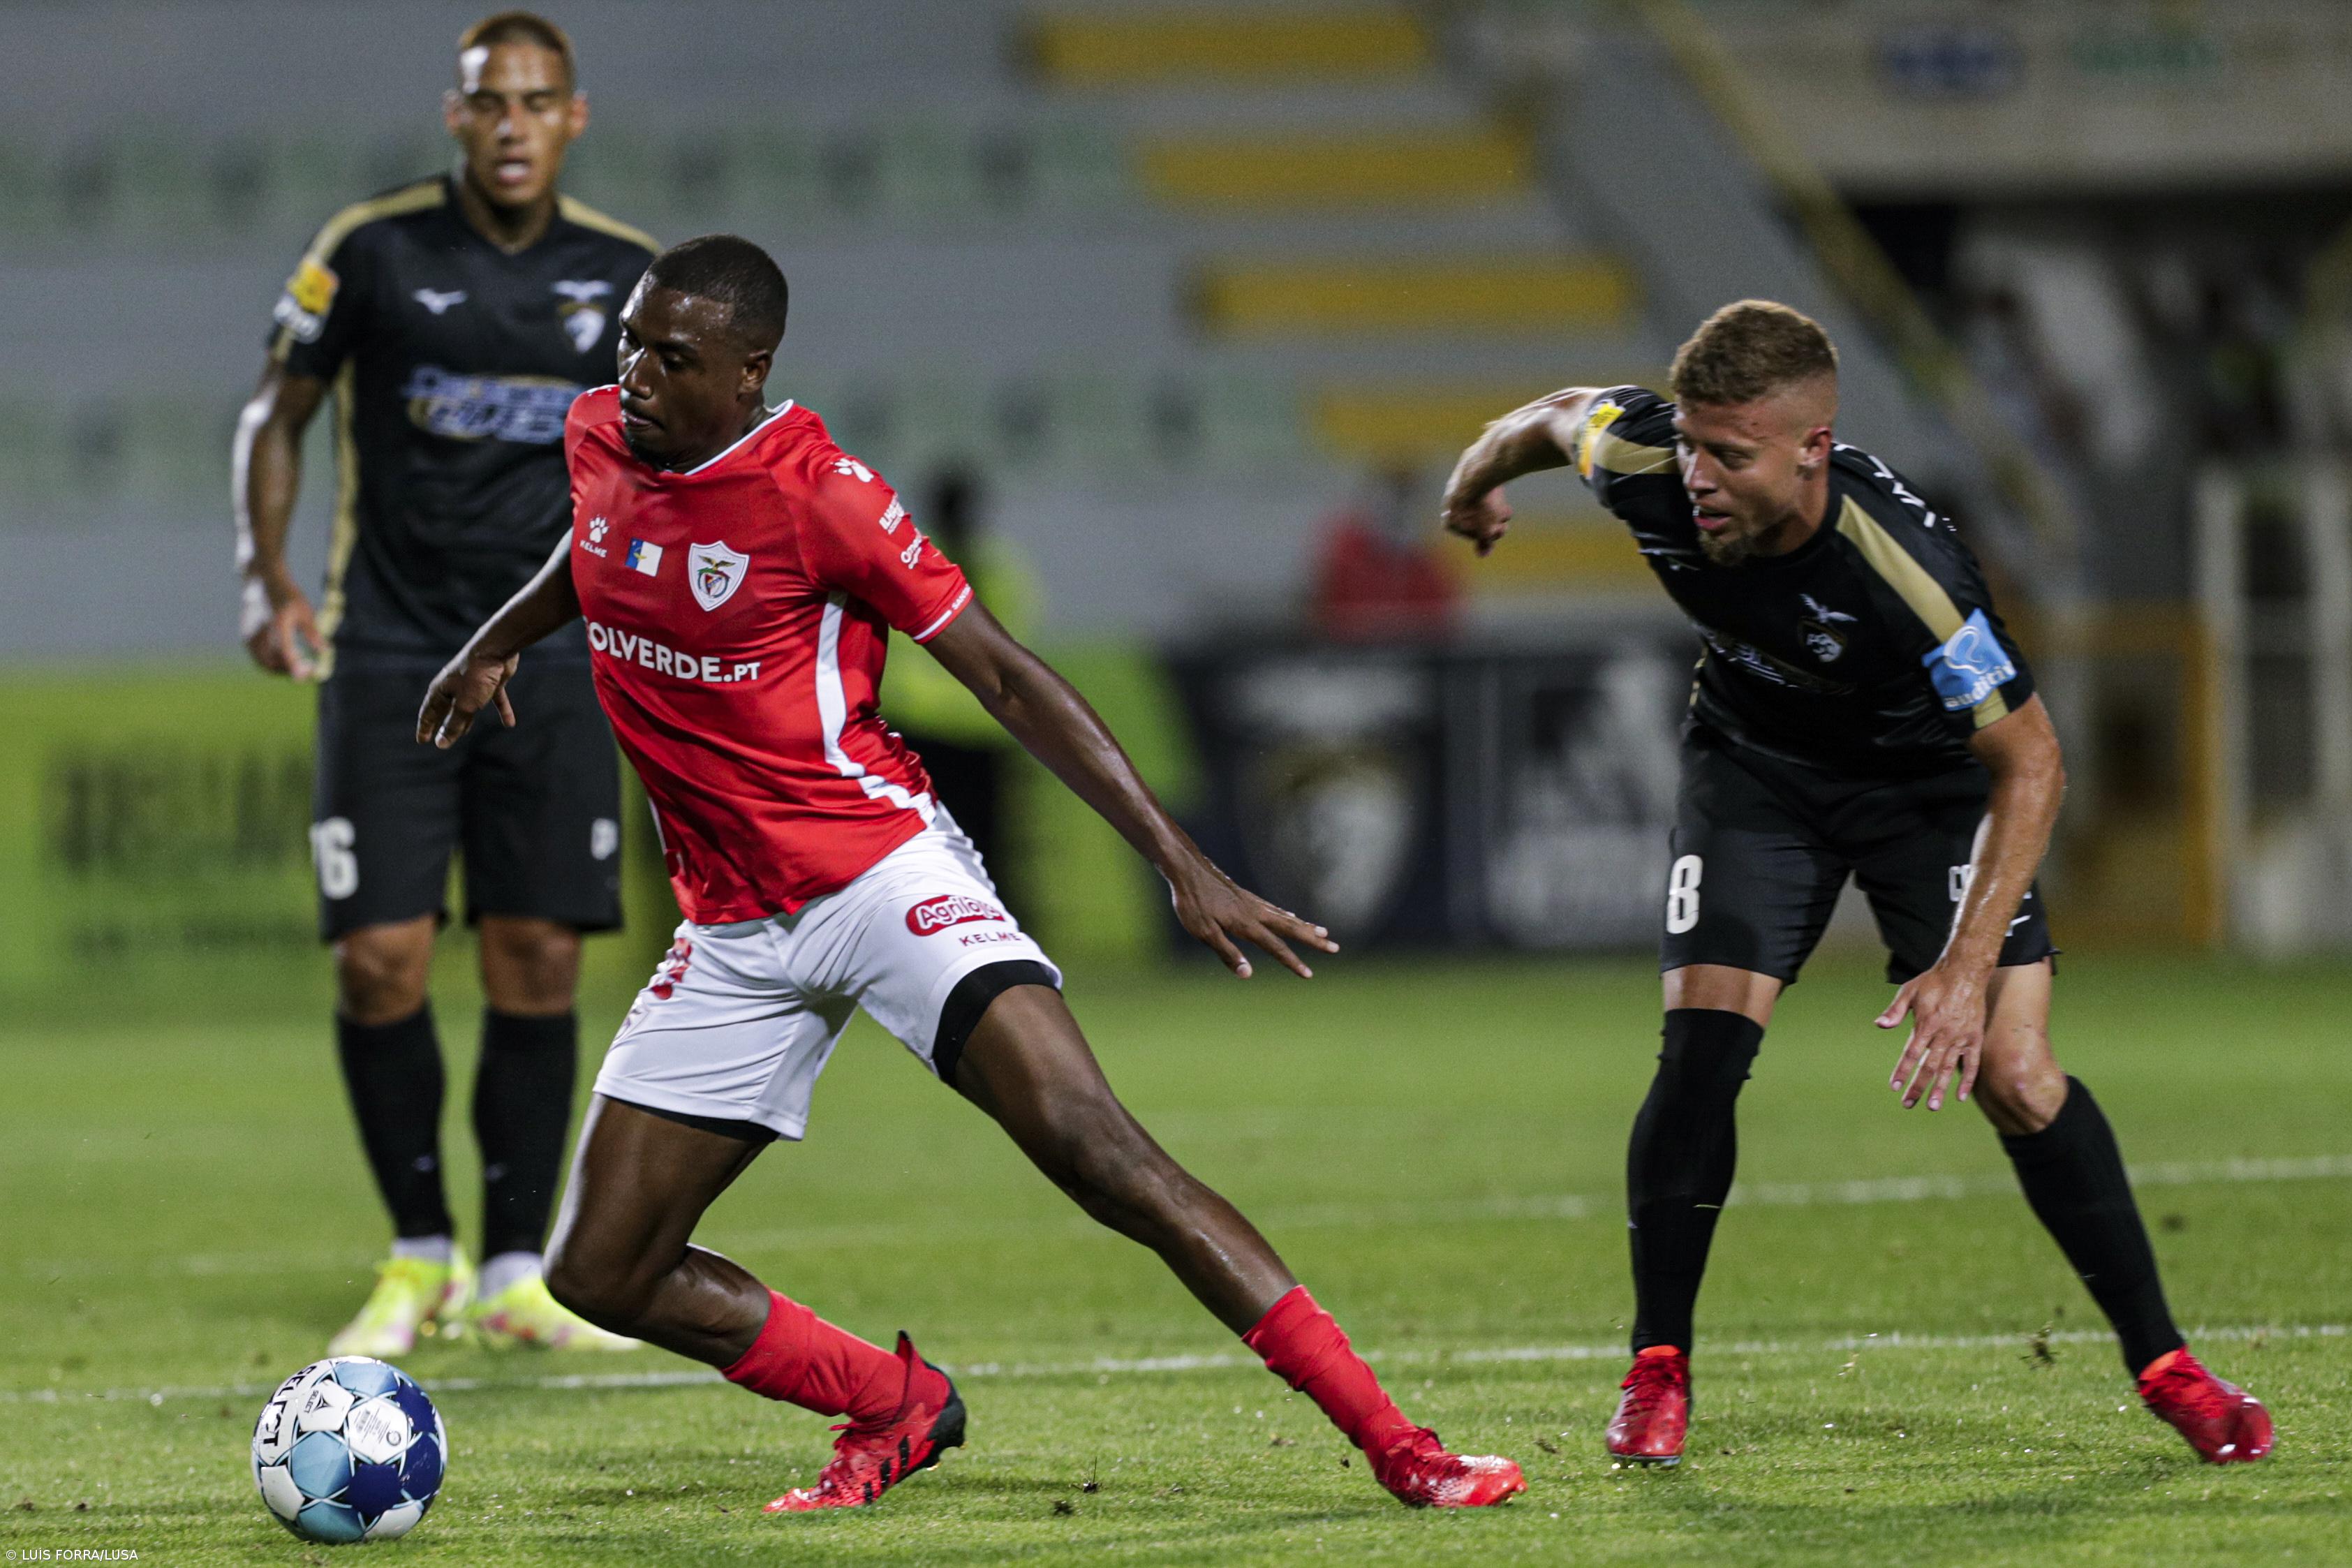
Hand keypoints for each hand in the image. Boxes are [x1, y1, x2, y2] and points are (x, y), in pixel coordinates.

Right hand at [241, 575, 321, 679]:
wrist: (264, 580)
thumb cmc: (288, 594)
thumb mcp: (305, 611)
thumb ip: (312, 632)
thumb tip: (324, 651)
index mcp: (276, 623)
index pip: (285, 652)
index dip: (296, 667)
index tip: (309, 674)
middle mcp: (259, 630)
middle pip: (271, 663)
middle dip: (289, 671)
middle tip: (307, 672)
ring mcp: (249, 634)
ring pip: (263, 662)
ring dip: (281, 668)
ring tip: (301, 665)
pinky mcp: (247, 636)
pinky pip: (258, 656)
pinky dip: (273, 661)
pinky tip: (289, 657)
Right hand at [416, 646, 518, 748]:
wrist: (496, 649)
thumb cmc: (476, 676)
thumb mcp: (464, 705)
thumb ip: (454, 724)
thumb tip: (441, 744)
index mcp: (441, 690)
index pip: (428, 712)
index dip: (425, 728)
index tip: (422, 741)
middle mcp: (454, 686)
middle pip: (447, 710)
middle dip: (444, 725)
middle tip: (440, 740)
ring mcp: (473, 683)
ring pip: (468, 706)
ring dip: (467, 720)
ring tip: (466, 732)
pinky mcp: (492, 681)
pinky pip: (496, 699)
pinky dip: (502, 710)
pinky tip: (510, 723)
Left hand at [1164, 855, 1339, 979]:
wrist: (1186, 869)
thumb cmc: (1192, 902)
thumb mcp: (1204, 933)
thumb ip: (1227, 953)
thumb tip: (1248, 974)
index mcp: (1247, 924)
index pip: (1275, 948)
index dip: (1292, 962)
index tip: (1309, 974)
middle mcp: (1255, 912)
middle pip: (1291, 929)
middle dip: (1313, 940)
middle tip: (1335, 948)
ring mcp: (1252, 902)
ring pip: (1286, 917)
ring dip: (1306, 927)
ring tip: (1323, 933)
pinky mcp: (1245, 897)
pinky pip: (1275, 909)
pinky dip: (1289, 916)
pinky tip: (1292, 918)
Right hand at [1440, 485, 1512, 556]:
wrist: (1481, 474)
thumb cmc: (1481, 508)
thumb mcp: (1485, 530)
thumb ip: (1484, 543)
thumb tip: (1482, 554)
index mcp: (1448, 522)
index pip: (1471, 535)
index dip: (1486, 535)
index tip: (1494, 533)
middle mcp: (1449, 506)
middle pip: (1478, 521)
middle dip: (1493, 524)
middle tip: (1504, 524)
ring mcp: (1458, 491)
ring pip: (1484, 507)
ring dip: (1498, 512)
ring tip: (1505, 509)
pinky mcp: (1471, 478)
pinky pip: (1485, 491)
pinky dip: (1494, 496)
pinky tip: (1501, 494)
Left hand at [1876, 957, 1993, 1110]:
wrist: (1966, 972)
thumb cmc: (1933, 982)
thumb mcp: (1909, 992)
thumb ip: (1895, 1011)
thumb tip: (1879, 1025)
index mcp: (1926, 1025)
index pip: (1911, 1054)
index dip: (1902, 1071)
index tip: (1894, 1086)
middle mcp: (1944, 1035)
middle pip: (1928, 1067)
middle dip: (1918, 1087)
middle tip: (1908, 1104)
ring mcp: (1961, 1038)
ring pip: (1949, 1069)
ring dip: (1940, 1089)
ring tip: (1932, 1107)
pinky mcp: (1975, 1038)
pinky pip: (1971, 1063)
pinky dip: (1967, 1080)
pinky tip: (1960, 1097)